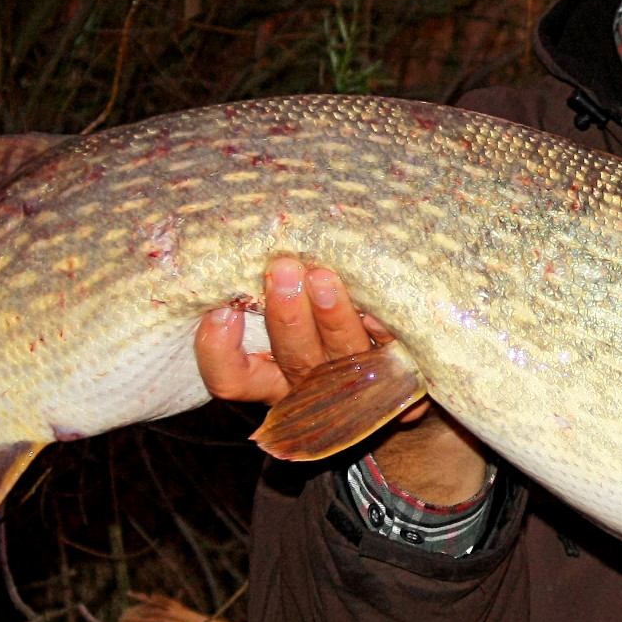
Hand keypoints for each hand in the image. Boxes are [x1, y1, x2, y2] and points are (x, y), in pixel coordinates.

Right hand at [196, 260, 489, 504]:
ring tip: (325, 278)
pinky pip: (393, 353)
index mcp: (272, 376)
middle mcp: (311, 386)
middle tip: (283, 271)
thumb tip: (260, 236)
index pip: (232, 378)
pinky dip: (383, 325)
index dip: (219, 352)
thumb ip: (269, 287)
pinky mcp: (402, 377)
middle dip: (287, 316)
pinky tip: (379, 299)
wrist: (402, 375)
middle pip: (293, 359)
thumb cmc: (324, 325)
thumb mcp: (290, 309)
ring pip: (342, 355)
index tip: (219, 310)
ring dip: (333, 317)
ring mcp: (357, 385)